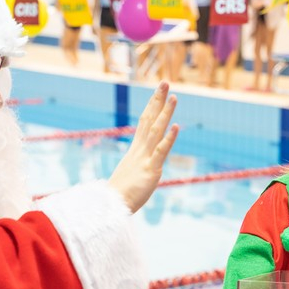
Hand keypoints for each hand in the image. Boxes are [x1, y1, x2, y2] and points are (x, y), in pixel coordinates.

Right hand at [107, 81, 178, 212]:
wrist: (111, 207)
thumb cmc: (120, 194)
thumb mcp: (131, 174)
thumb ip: (137, 165)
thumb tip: (139, 165)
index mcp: (136, 149)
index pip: (145, 122)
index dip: (152, 105)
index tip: (159, 92)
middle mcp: (140, 149)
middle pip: (150, 119)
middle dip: (158, 100)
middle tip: (165, 82)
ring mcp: (145, 158)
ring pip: (156, 130)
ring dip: (165, 113)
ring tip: (174, 97)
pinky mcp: (151, 170)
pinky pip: (160, 151)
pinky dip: (169, 138)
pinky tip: (176, 126)